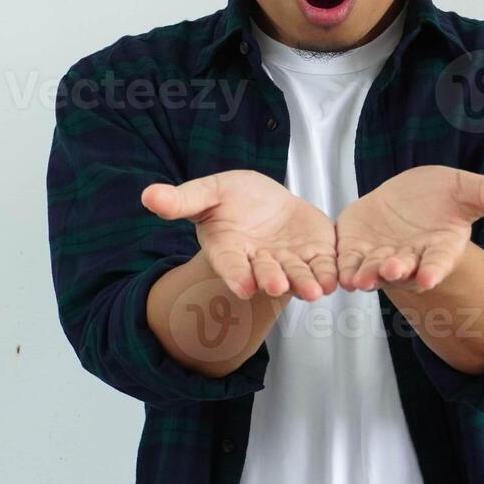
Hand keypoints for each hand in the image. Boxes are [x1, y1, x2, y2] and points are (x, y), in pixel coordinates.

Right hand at [141, 169, 337, 301]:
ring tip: (314, 291)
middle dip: (272, 280)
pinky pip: (323, 266)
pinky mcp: (315, 254)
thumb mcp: (209, 192)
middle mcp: (259, 262)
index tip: (242, 287)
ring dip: (305, 284)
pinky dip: (329, 273)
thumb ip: (183, 200)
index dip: (236, 275)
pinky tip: (337, 279)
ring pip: (297, 275)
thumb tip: (147, 195)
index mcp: (230, 250)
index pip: (231, 266)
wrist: (266, 200)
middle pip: (265, 274)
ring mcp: (288, 261)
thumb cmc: (232, 198)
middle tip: (276, 287)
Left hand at [336, 165, 483, 293]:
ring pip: (372, 270)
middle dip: (396, 271)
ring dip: (366, 275)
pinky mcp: (356, 249)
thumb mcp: (468, 190)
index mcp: (439, 248)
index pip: (438, 263)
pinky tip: (336, 272)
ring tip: (359, 280)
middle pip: (403, 270)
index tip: (428, 278)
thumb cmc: (442, 197)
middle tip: (391, 271)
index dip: (433, 271)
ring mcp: (381, 256)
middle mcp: (411, 259)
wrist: (408, 198)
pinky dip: (342, 267)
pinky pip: (347, 261)